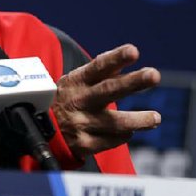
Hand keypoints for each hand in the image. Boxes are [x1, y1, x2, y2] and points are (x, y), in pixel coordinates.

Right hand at [52, 43, 160, 159]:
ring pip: (115, 122)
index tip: (133, 51)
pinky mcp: (83, 144)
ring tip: (156, 118)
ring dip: (138, 120)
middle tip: (154, 74)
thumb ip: (102, 69)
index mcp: (78, 80)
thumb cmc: (68, 98)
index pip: (98, 66)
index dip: (116, 58)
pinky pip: (111, 140)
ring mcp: (80, 123)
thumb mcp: (77, 80)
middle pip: (109, 90)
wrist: (40, 128)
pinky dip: (124, 135)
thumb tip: (129, 53)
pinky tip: (129, 131)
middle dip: (133, 82)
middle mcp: (78, 100)